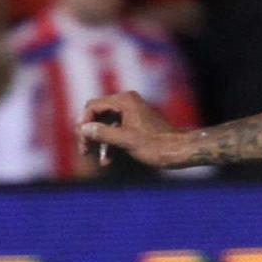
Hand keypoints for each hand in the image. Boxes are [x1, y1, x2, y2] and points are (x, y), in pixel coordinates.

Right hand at [77, 91, 191, 168]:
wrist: (179, 151)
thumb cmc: (155, 145)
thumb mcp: (126, 140)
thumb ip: (103, 134)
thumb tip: (83, 129)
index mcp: (124, 100)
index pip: (92, 106)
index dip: (83, 123)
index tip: (82, 141)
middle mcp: (126, 102)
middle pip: (97, 114)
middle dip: (90, 132)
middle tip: (84, 150)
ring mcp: (131, 112)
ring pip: (105, 124)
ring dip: (99, 140)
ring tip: (94, 156)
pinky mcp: (135, 123)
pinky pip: (115, 130)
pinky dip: (110, 143)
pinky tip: (107, 161)